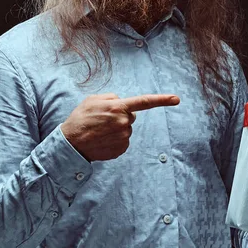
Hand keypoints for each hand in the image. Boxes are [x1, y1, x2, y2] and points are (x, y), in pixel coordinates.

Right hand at [61, 93, 179, 160]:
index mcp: (118, 107)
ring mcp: (123, 137)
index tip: (177, 99)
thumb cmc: (80, 119)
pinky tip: (102, 140)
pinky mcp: (121, 149)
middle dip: (120, 116)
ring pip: (126, 129)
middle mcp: (124, 122)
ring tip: (99, 131)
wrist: (70, 144)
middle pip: (131, 116)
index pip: (144, 102)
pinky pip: (123, 141)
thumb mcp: (92, 99)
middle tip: (102, 120)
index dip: (162, 100)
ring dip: (116, 129)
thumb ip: (111, 97)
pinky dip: (115, 140)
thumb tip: (122, 103)